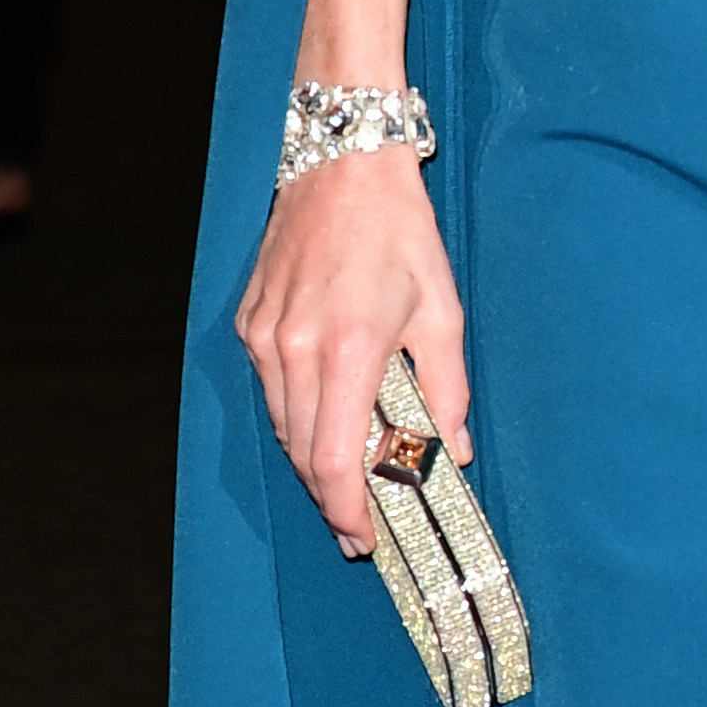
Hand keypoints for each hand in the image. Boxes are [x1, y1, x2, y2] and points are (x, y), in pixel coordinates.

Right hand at [236, 144, 470, 556]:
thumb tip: (456, 451)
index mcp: (348, 351)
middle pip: (304, 455)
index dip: (347, 512)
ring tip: (349, 482)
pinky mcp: (250, 324)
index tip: (365, 539)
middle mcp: (293, 350)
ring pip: (283, 427)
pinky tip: (327, 420)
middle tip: (363, 527)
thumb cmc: (399, 234)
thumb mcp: (442, 312)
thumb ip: (448, 391)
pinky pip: (271, 392)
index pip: (334, 461)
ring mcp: (264, 337)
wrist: (342, 166)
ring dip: (314, 460)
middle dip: (332, 499)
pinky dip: (297, 417)